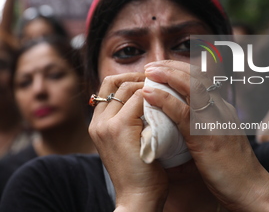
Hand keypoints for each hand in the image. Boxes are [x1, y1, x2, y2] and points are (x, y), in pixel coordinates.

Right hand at [88, 73, 167, 210]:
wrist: (138, 197)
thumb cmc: (141, 171)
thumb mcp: (131, 141)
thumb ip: (132, 121)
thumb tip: (148, 100)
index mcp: (98, 123)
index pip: (109, 87)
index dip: (130, 79)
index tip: (151, 82)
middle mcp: (97, 121)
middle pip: (113, 81)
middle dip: (137, 76)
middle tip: (157, 80)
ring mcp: (106, 124)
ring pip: (127, 87)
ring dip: (149, 85)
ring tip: (165, 90)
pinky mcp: (119, 127)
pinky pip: (139, 98)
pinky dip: (155, 96)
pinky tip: (167, 102)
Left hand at [143, 60, 268, 211]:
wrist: (252, 190)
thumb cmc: (232, 171)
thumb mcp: (217, 144)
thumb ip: (197, 134)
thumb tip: (171, 135)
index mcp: (223, 109)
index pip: (202, 80)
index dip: (181, 70)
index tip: (162, 68)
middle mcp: (221, 109)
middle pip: (196, 77)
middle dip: (172, 66)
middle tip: (152, 64)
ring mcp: (215, 121)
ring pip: (191, 88)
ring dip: (167, 75)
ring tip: (149, 70)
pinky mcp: (207, 137)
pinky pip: (183, 112)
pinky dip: (164, 100)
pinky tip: (150, 93)